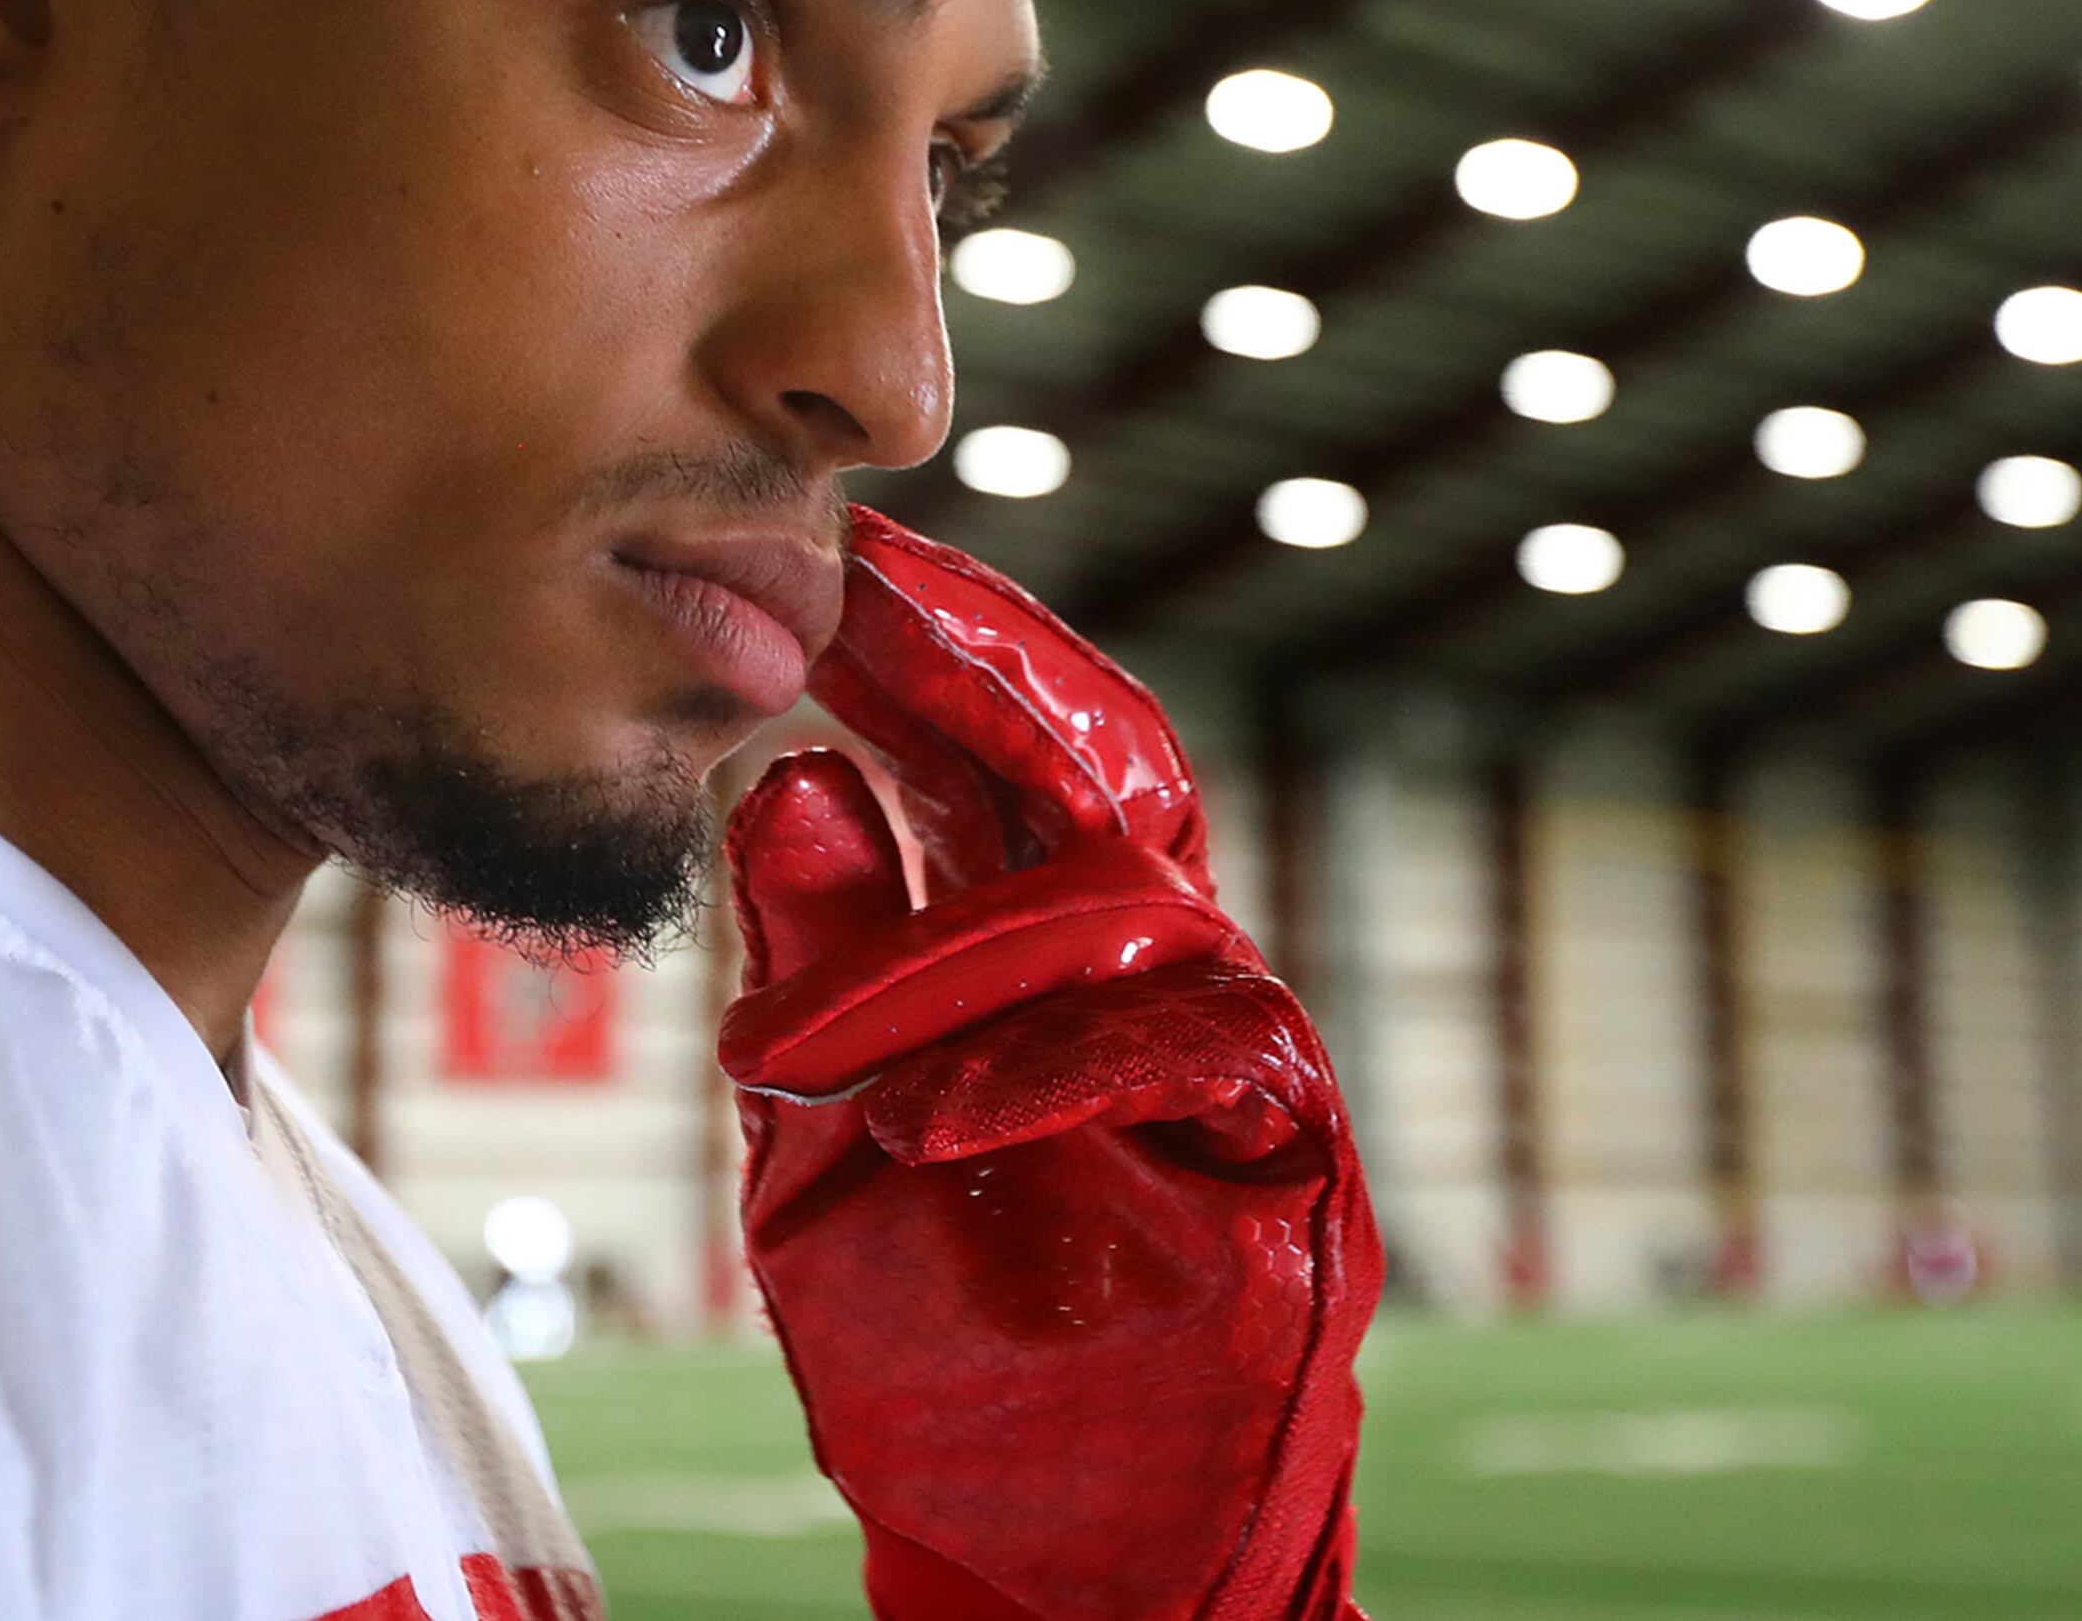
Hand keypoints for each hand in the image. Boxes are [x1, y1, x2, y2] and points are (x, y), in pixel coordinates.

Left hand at [716, 510, 1377, 1620]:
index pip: (1006, 759)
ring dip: (953, 953)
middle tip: (854, 593)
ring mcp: (1235, 1062)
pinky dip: (1055, 1073)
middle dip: (976, 672)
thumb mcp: (820, 1144)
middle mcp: (1156, 974)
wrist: (1051, 1562)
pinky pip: (1197, 1058)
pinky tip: (930, 1117)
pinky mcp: (1293, 1167)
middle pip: (1101, 768)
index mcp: (1046, 953)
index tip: (832, 560)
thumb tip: (789, 774)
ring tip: (808, 1039)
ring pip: (1132, 909)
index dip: (934, 650)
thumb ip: (817, 971)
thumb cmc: (937, 1352)